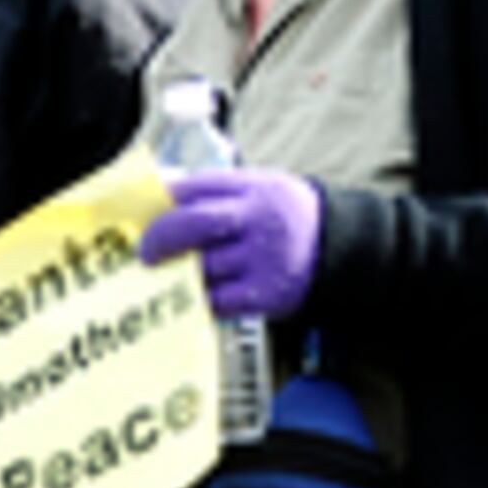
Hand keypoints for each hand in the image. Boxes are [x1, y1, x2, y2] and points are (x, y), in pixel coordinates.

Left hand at [140, 166, 321, 319]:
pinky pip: (218, 301)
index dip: (164, 199)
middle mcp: (260, 221)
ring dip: (179, 273)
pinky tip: (192, 298)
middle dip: (160, 237)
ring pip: (202, 267)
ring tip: (170, 275)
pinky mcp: (267, 293)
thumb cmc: (291, 219)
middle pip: (195, 223)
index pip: (198, 186)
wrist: (343, 249)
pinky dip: (199, 301)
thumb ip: (223, 192)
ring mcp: (264, 258)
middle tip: (145, 252)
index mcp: (256, 189)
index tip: (143, 212)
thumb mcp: (265, 189)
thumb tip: (165, 198)